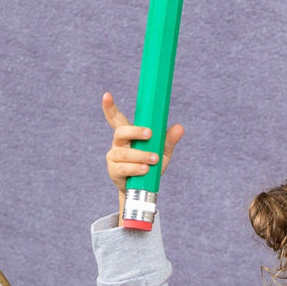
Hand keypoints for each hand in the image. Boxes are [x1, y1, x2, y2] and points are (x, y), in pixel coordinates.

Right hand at [102, 92, 183, 209]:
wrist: (143, 189)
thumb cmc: (152, 165)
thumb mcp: (163, 152)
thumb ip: (169, 140)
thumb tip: (180, 127)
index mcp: (128, 134)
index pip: (116, 118)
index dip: (110, 107)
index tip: (106, 95)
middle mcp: (118, 143)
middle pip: (120, 132)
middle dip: (135, 132)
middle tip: (150, 134)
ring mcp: (114, 157)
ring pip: (124, 153)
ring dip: (140, 155)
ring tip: (154, 159)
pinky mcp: (114, 171)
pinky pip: (124, 168)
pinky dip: (135, 168)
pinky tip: (145, 169)